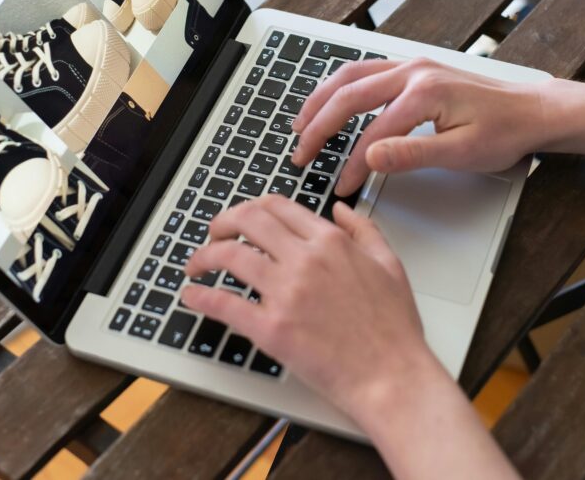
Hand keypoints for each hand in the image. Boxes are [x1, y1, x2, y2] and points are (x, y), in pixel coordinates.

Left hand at [180, 195, 437, 422]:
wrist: (392, 377)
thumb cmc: (393, 330)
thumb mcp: (389, 264)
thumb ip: (364, 230)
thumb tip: (342, 210)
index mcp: (330, 242)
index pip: (277, 207)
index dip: (251, 208)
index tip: (242, 220)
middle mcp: (305, 260)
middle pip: (247, 221)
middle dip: (222, 224)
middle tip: (213, 235)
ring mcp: (286, 293)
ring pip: (229, 257)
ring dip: (204, 256)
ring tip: (196, 265)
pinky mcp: (271, 329)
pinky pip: (224, 304)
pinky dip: (201, 297)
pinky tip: (191, 296)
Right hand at [290, 58, 548, 195]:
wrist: (530, 110)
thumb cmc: (503, 132)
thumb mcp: (462, 153)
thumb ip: (413, 154)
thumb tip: (372, 157)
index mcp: (424, 92)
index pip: (374, 133)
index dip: (353, 164)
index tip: (342, 186)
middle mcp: (413, 71)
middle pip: (349, 95)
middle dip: (320, 126)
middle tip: (301, 153)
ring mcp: (412, 66)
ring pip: (351, 75)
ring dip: (321, 99)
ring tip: (300, 124)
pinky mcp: (413, 69)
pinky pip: (364, 71)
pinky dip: (339, 87)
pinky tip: (329, 101)